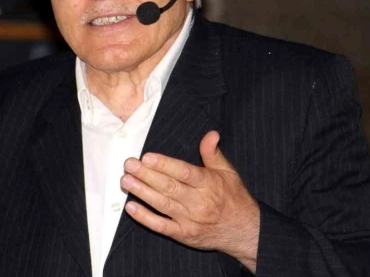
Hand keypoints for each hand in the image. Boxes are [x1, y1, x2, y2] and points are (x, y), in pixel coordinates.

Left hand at [120, 130, 259, 271]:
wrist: (244, 231)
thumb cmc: (233, 198)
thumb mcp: (228, 172)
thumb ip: (213, 153)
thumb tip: (210, 134)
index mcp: (208, 184)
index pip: (184, 172)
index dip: (165, 165)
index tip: (147, 157)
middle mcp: (198, 202)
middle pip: (169, 187)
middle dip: (146, 175)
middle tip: (129, 165)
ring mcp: (190, 220)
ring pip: (162, 205)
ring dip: (142, 193)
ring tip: (125, 181)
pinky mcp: (184, 235)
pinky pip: (161, 227)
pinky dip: (145, 218)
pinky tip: (131, 207)